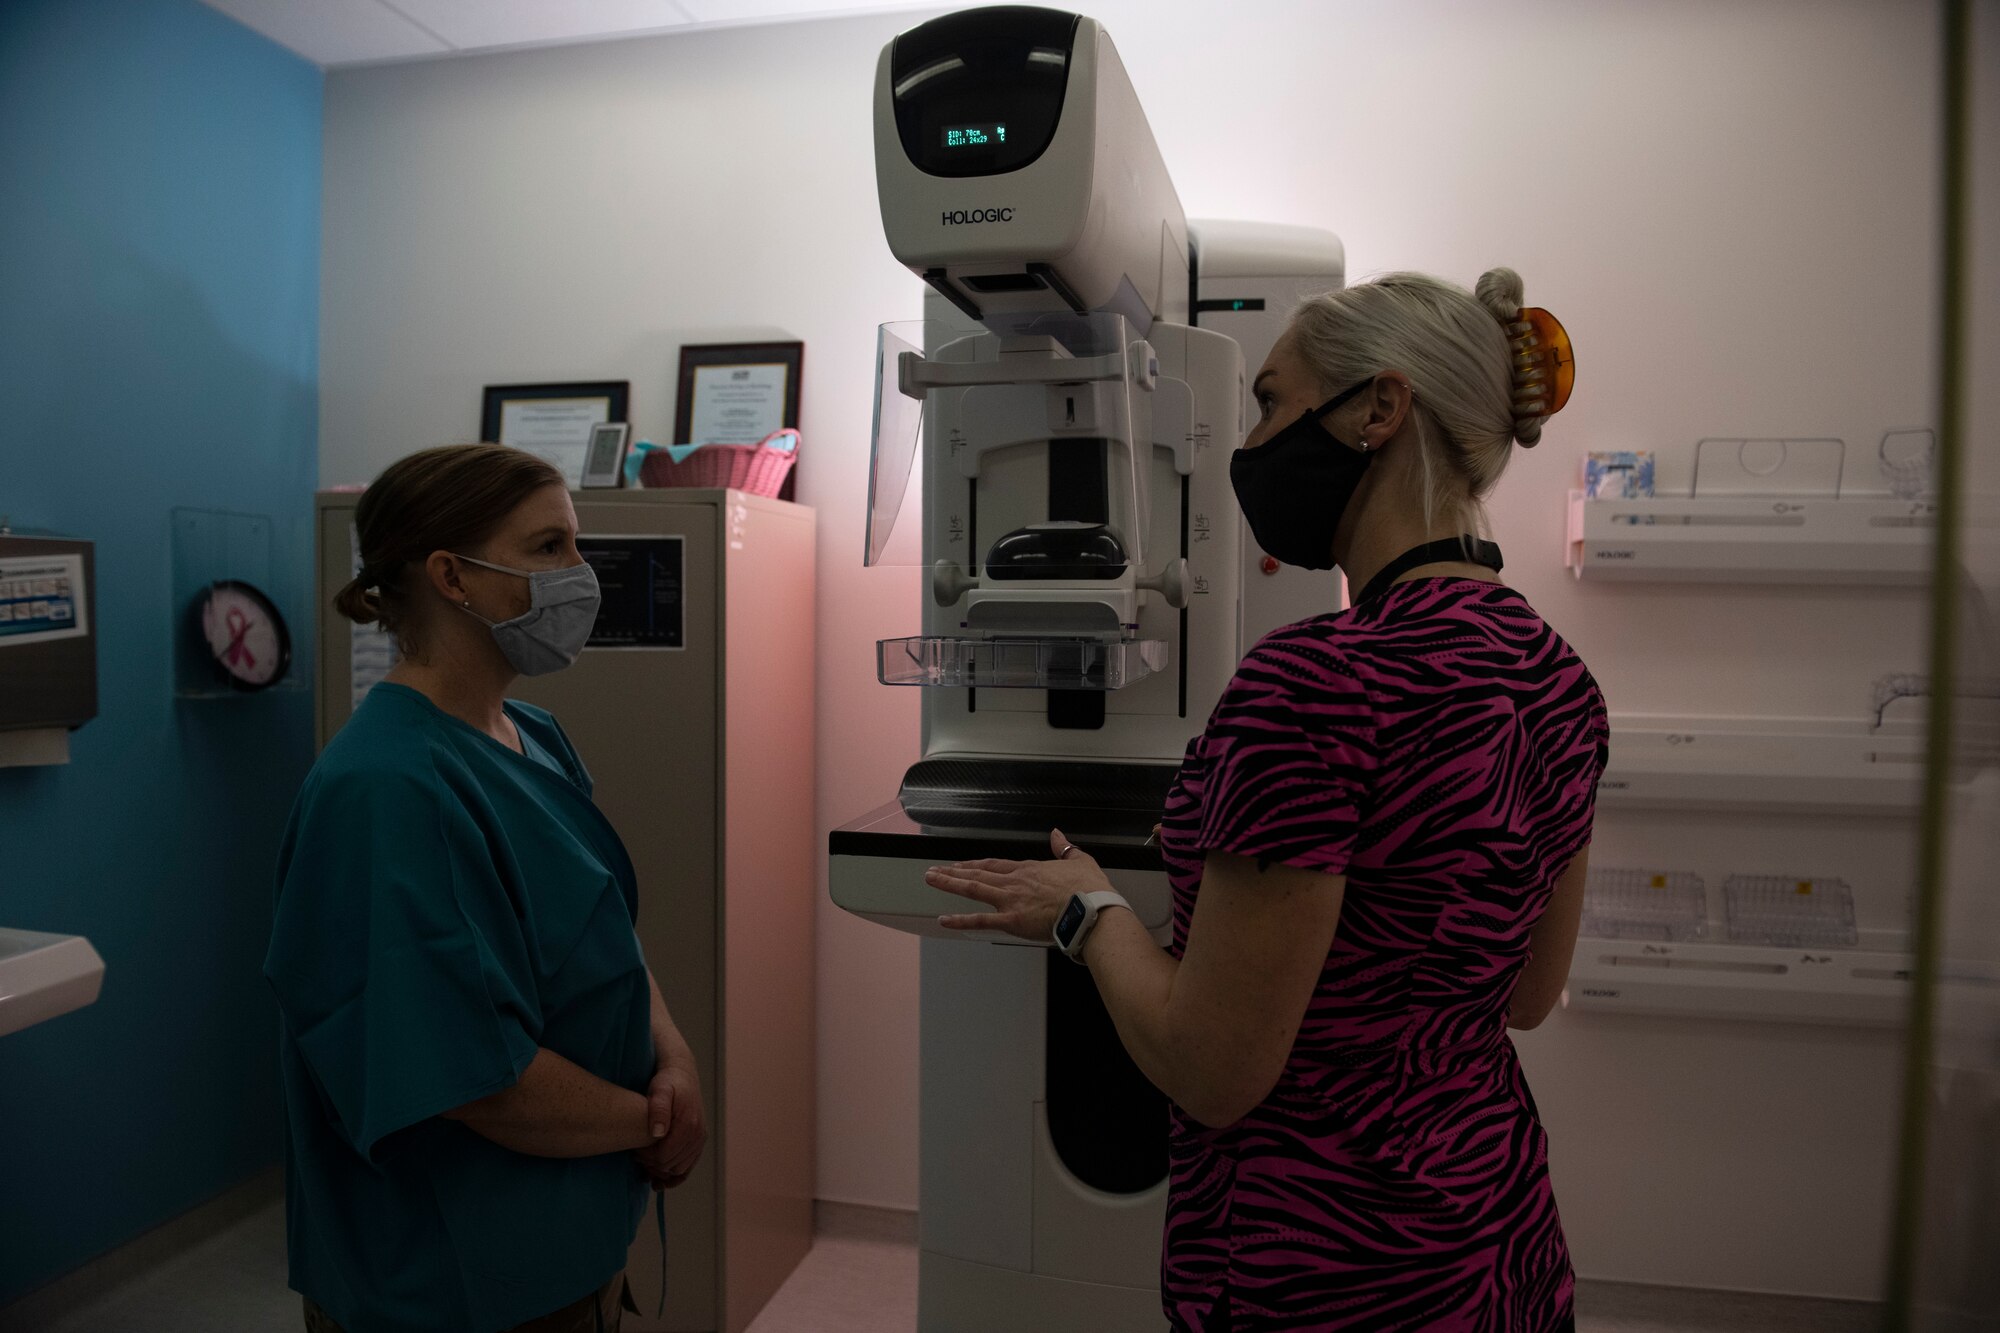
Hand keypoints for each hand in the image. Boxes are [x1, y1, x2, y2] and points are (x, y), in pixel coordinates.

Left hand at [634, 1062, 705, 1189]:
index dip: (647, 1158)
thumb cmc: (667, 1082)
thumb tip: (658, 1134)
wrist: (682, 1075)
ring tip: (646, 1160)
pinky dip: (674, 1174)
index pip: (664, 1156)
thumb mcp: (659, 1090)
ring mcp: (700, 1140)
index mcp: (688, 1125)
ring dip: (662, 1170)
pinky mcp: (699, 1142)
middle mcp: (698, 1135)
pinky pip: (687, 1167)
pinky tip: (659, 1174)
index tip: (636, 1150)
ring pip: (679, 1170)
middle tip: (638, 1155)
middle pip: (670, 1165)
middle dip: (652, 1164)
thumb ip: (658, 1110)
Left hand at [924, 828, 1112, 942]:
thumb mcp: (1080, 861)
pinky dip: (960, 920)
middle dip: (954, 871)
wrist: (1091, 909)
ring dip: (950, 883)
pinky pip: (980, 921)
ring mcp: (1011, 900)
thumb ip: (1065, 848)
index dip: (976, 864)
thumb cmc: (1089, 890)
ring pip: (974, 888)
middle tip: (933, 870)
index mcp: (1030, 870)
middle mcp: (1015, 882)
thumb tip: (1058, 834)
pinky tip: (944, 919)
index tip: (961, 864)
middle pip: (978, 873)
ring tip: (931, 879)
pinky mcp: (1012, 920)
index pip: (995, 864)